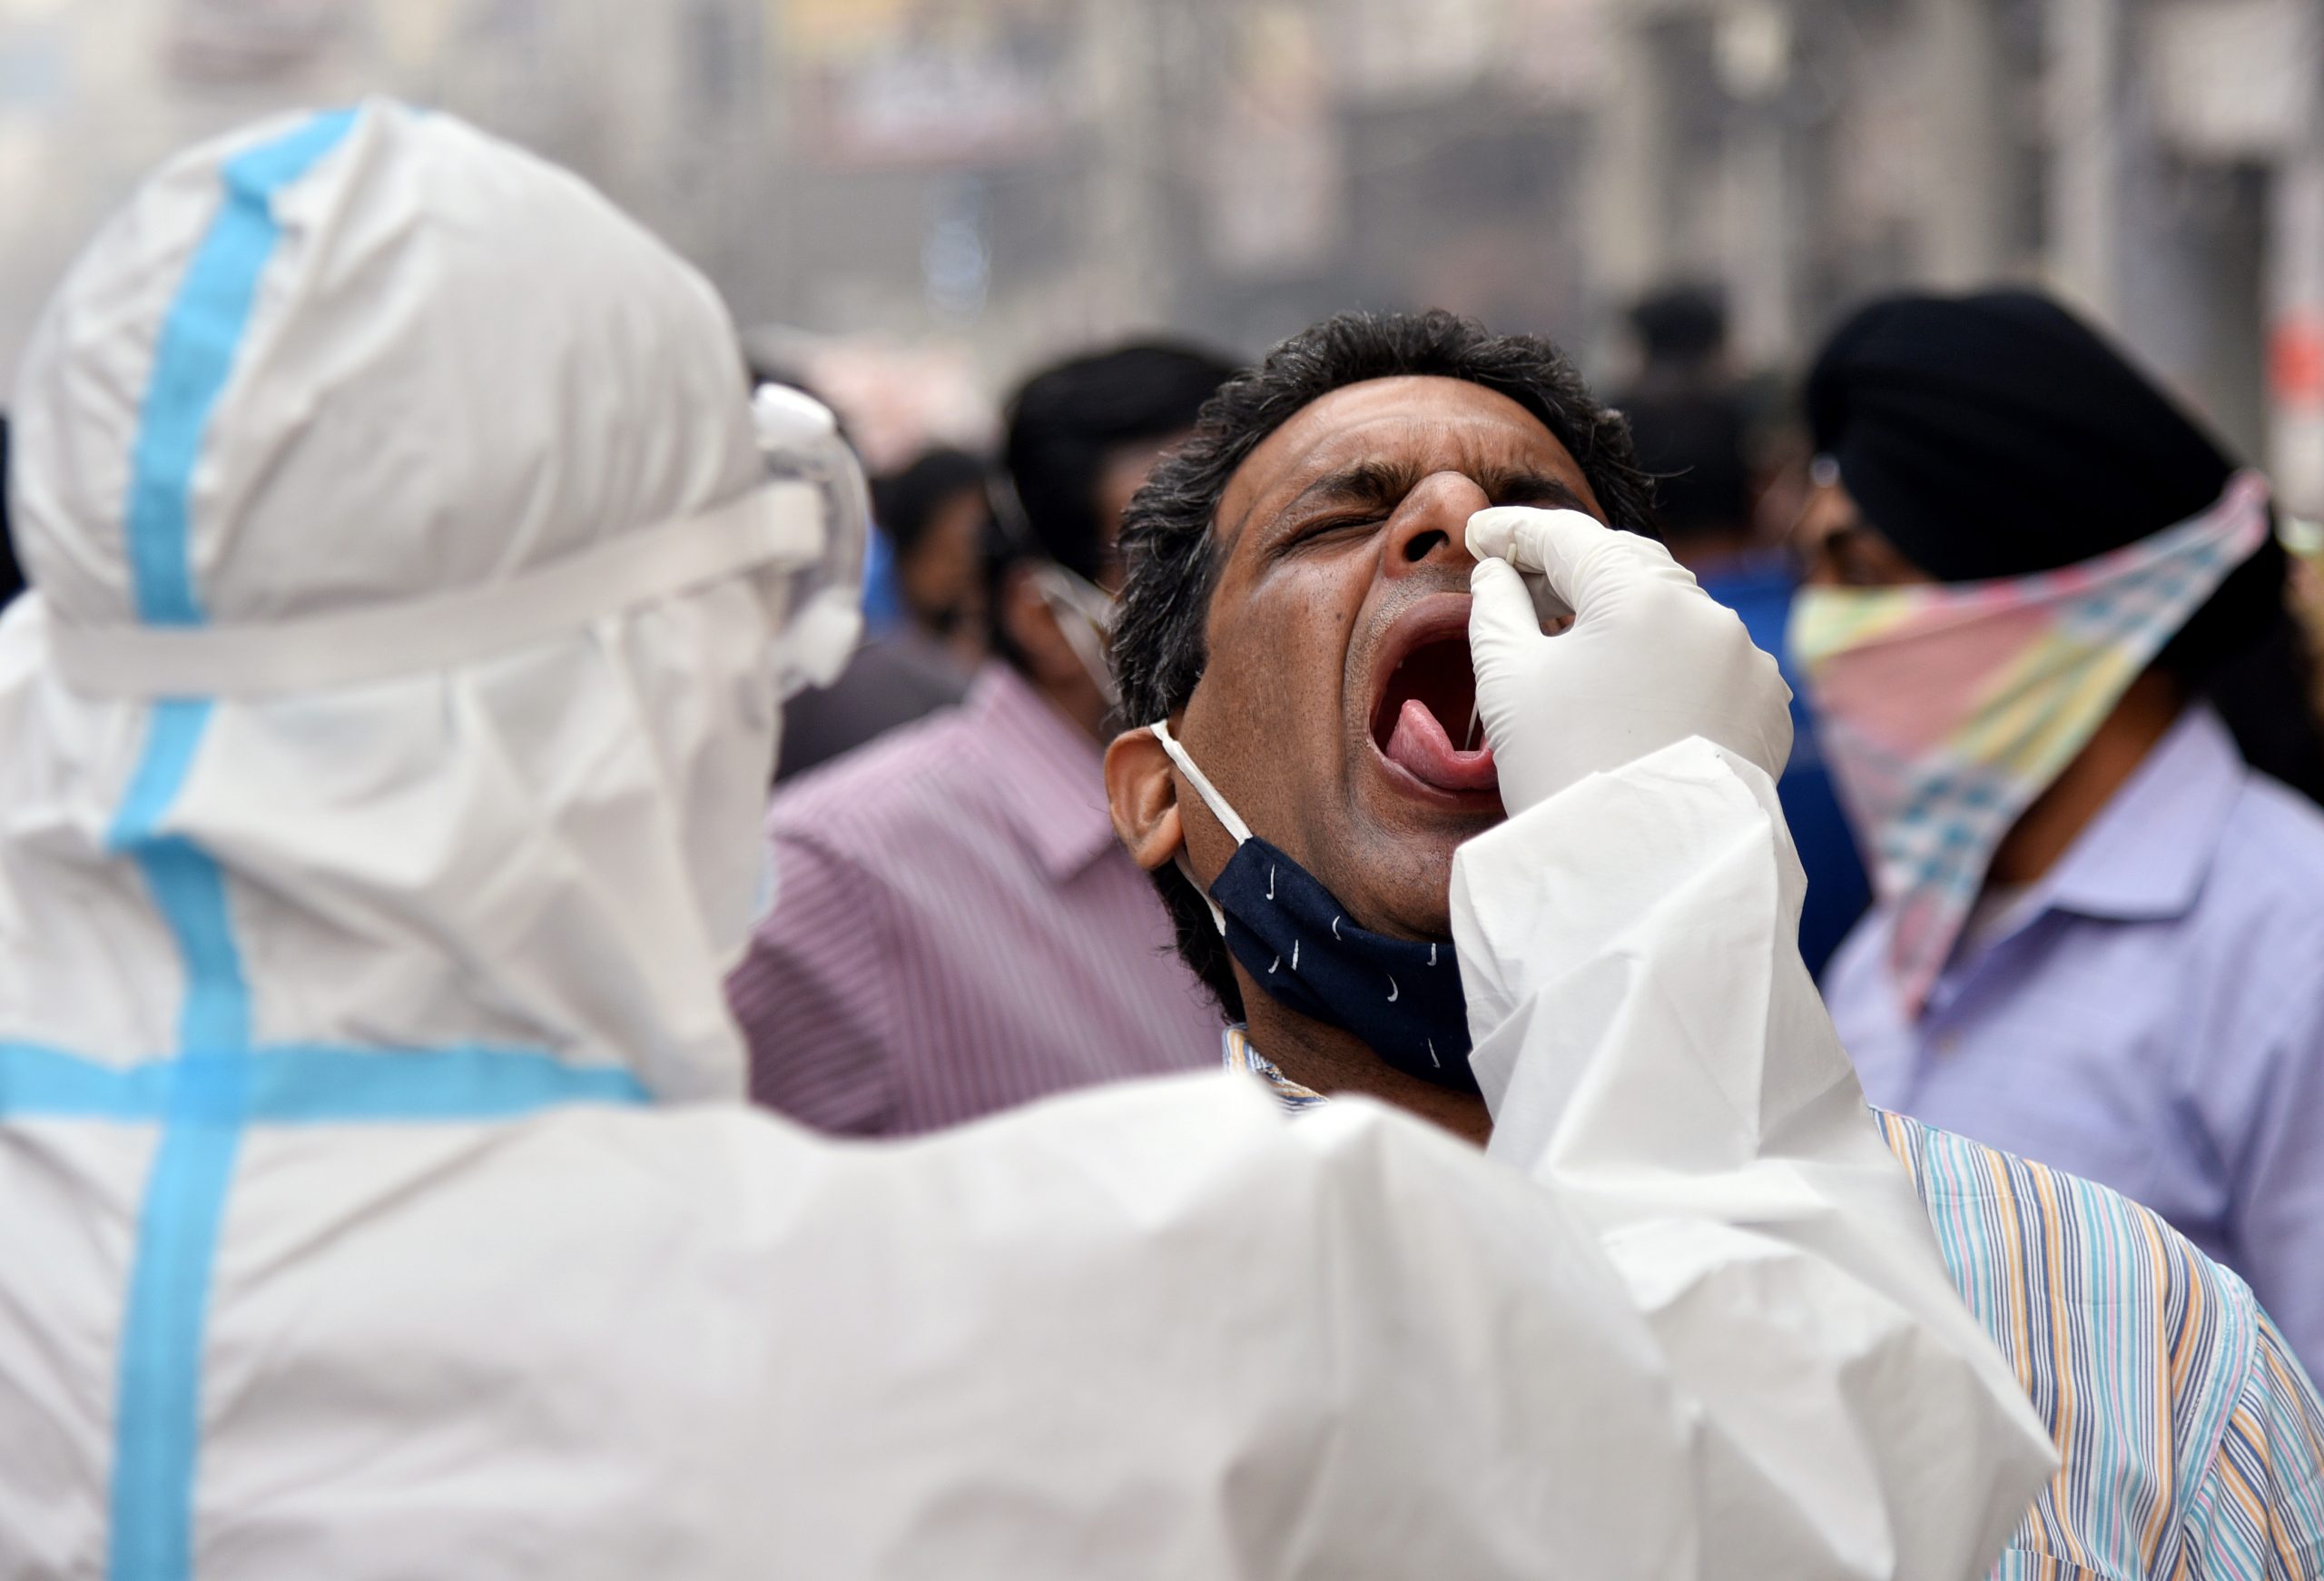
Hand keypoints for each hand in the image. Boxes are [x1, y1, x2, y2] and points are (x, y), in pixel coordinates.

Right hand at [1465, 507, 1791, 813]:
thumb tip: (1498, 574)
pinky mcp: (1767, 707)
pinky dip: (1667, 660)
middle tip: (1519, 582)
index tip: (1480, 534)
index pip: (1569, 538)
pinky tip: (1630, 688)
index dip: (1516, 532)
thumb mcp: (1507, 682)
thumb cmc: (1563, 772)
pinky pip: (1708, 660)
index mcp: (1642, 595)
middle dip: (1572, 569)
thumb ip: (1495, 608)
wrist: (1640, 877)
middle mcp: (1709, 614)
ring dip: (1624, 616)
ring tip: (1574, 641)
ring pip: (1673, 613)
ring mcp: (1748, 662)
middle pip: (1628, 566)